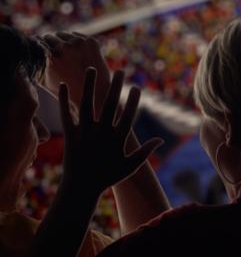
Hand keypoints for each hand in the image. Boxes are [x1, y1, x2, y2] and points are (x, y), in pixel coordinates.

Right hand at [39, 32, 108, 111]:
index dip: (37, 45)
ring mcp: (79, 42)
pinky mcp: (91, 41)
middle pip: (50, 36)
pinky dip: (73, 41)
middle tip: (50, 49)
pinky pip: (76, 35)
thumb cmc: (65, 89)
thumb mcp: (44, 80)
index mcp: (51, 55)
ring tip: (61, 50)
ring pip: (64, 34)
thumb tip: (22, 60)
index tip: (36, 47)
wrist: (94, 91)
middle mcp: (65, 46)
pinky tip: (73, 50)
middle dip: (49, 42)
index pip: (38, 41)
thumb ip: (34, 67)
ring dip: (61, 40)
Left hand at [56, 69, 162, 196]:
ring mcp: (84, 133)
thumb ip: (145, 152)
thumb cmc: (108, 177)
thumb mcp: (130, 166)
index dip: (133, 101)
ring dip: (89, 85)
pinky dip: (64, 99)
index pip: (127, 116)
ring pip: (87, 104)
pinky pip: (67, 114)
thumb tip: (160, 139)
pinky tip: (64, 85)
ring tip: (91, 69)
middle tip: (120, 71)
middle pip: (109, 105)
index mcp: (117, 140)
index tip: (136, 87)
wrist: (81, 188)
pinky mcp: (70, 135)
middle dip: (115, 86)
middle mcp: (101, 133)